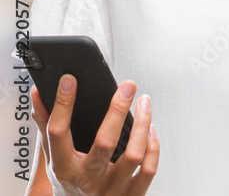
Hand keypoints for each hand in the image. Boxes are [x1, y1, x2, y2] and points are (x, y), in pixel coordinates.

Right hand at [30, 75, 158, 195]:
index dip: (64, 104)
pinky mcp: (131, 195)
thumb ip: (45, 126)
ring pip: (133, 155)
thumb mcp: (51, 157)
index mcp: (64, 168)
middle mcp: (87, 180)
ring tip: (144, 102)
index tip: (70, 81)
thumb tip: (39, 94)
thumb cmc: (66, 184)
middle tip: (127, 86)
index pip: (59, 132)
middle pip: (105, 142)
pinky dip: (153, 147)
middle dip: (117, 110)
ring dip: (142, 124)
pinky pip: (148, 170)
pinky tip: (151, 129)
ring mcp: (111, 189)